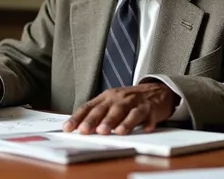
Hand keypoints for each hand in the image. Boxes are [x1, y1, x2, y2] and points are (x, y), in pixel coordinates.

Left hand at [63, 82, 178, 134]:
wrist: (155, 91)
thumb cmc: (128, 101)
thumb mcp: (111, 103)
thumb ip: (97, 114)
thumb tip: (79, 128)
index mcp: (105, 97)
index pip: (88, 107)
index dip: (77, 117)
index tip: (68, 128)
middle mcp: (118, 98)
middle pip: (104, 109)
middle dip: (94, 120)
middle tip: (85, 130)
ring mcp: (134, 102)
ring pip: (126, 111)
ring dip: (119, 122)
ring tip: (113, 132)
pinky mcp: (150, 108)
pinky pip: (147, 115)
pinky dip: (146, 122)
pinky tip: (144, 129)